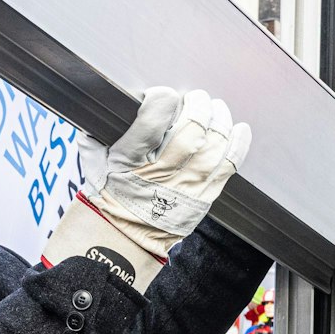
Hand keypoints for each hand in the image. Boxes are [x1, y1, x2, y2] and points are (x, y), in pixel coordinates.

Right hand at [40, 88, 250, 290]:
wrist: (125, 238)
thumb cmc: (111, 193)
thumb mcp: (95, 162)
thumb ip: (100, 131)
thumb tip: (113, 103)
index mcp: (129, 161)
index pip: (151, 123)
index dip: (161, 100)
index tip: (163, 95)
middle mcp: (161, 174)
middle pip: (191, 130)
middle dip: (198, 105)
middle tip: (195, 98)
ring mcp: (187, 187)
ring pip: (214, 145)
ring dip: (220, 120)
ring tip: (215, 108)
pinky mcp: (205, 196)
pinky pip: (229, 166)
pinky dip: (238, 144)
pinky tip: (240, 128)